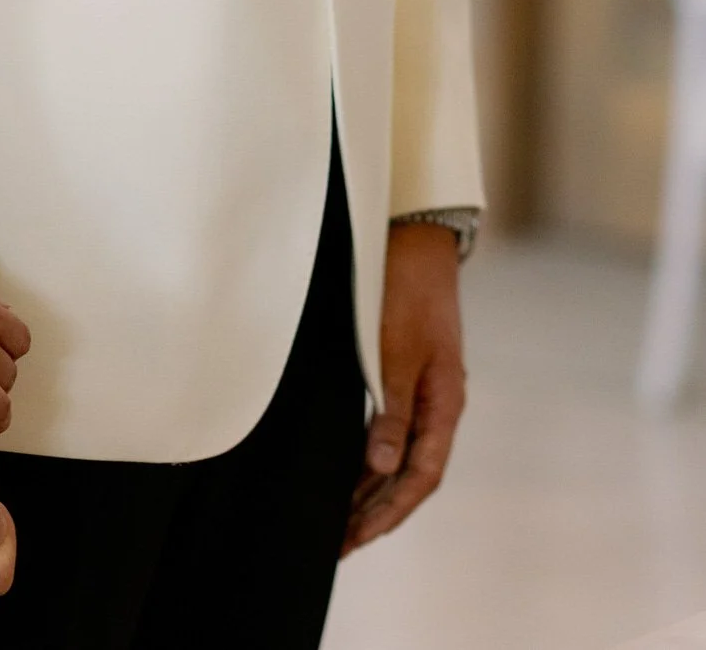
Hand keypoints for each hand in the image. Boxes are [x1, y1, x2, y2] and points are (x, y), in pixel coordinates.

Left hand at [344, 221, 465, 552]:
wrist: (415, 238)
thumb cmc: (407, 288)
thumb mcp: (396, 350)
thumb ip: (392, 409)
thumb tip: (380, 466)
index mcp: (445, 403)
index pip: (421, 475)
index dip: (389, 510)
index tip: (357, 537)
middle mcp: (438, 404)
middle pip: (410, 475)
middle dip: (376, 512)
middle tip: (339, 544)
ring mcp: (424, 391)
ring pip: (400, 456)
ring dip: (372, 489)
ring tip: (339, 521)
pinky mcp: (406, 374)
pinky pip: (391, 431)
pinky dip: (369, 457)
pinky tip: (348, 471)